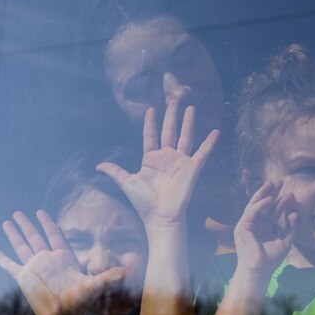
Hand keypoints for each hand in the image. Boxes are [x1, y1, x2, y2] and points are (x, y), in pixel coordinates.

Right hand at [0, 210, 127, 314]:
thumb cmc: (78, 303)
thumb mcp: (95, 285)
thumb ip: (110, 276)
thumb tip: (129, 271)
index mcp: (62, 258)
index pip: (55, 236)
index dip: (49, 224)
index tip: (42, 213)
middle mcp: (47, 261)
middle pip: (35, 237)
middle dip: (27, 224)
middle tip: (19, 213)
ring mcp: (34, 268)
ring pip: (22, 246)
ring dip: (14, 234)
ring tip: (7, 222)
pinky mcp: (24, 277)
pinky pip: (11, 265)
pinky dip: (3, 260)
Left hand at [97, 100, 218, 226]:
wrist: (160, 216)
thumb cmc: (144, 202)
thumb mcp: (126, 182)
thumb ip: (114, 171)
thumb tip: (97, 165)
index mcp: (151, 159)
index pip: (151, 136)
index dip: (150, 123)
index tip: (151, 109)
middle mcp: (166, 157)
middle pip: (169, 131)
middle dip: (171, 115)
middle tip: (174, 99)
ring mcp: (180, 161)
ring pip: (186, 136)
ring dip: (188, 122)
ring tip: (190, 107)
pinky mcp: (192, 168)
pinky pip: (203, 152)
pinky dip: (209, 142)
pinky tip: (216, 131)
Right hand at [234, 181, 297, 275]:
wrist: (260, 270)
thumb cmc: (270, 258)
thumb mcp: (285, 240)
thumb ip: (291, 227)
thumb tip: (294, 212)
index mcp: (264, 227)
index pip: (272, 211)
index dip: (281, 201)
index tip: (291, 193)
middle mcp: (255, 223)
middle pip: (264, 204)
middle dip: (271, 192)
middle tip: (280, 181)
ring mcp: (247, 224)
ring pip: (256, 205)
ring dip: (264, 193)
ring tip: (273, 183)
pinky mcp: (242, 227)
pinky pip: (251, 212)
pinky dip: (259, 205)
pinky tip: (269, 199)